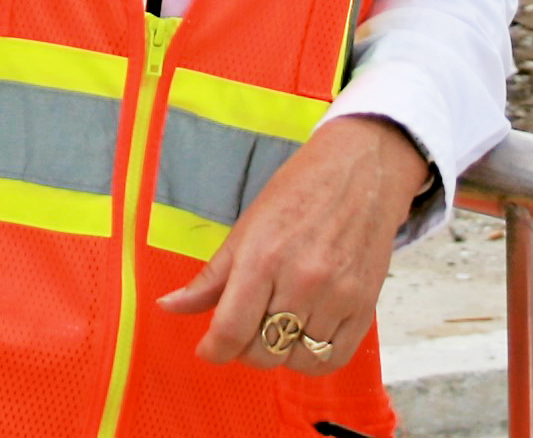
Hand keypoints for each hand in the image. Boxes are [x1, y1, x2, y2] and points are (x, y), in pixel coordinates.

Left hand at [158, 115, 430, 373]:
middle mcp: (301, 281)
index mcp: (262, 257)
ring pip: (297, 361)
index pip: (231, 329)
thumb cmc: (297, 192)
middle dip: (244, 350)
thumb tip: (167, 306)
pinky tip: (305, 334)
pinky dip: (313, 357)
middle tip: (244, 328)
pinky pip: (333, 359)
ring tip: (277, 326)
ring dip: (280, 353)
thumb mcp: (246, 226)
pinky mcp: (364, 308)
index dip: (213, 350)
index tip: (208, 348)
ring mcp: (337, 297)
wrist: (360, 171)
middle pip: (263, 352)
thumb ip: (210, 277)